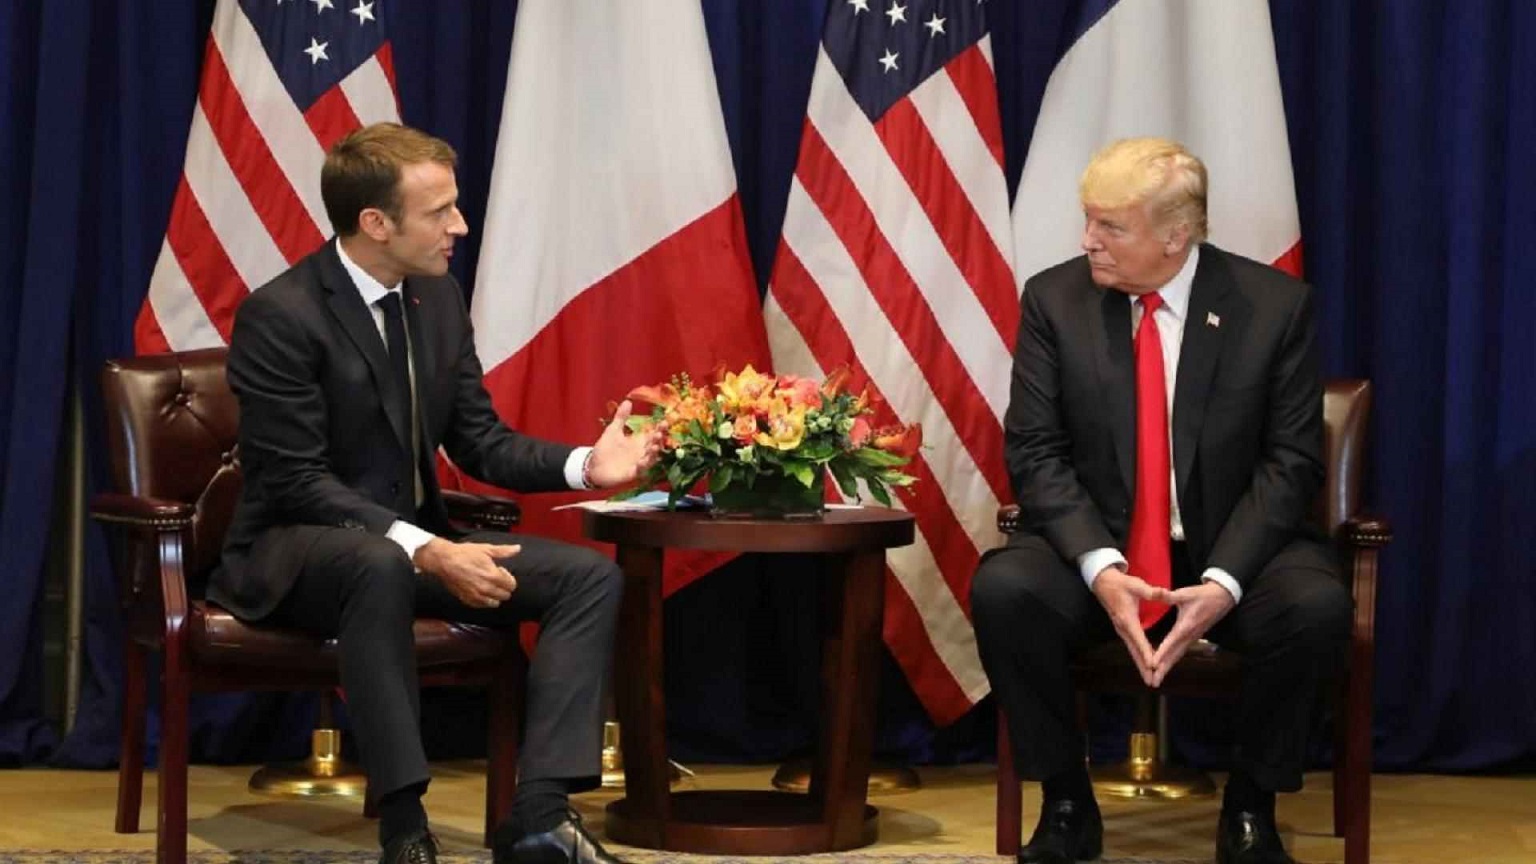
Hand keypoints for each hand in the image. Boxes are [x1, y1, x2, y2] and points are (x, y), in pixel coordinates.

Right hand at [414, 538, 519, 608]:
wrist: (445, 560)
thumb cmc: (464, 554)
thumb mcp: (486, 549)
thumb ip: (504, 551)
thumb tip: (517, 549)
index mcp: (493, 576)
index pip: (511, 585)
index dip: (508, 578)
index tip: (502, 572)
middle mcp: (486, 588)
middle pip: (505, 595)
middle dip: (504, 587)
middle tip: (496, 578)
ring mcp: (476, 596)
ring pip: (495, 603)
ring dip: (495, 596)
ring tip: (489, 585)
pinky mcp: (467, 600)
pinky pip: (482, 606)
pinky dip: (484, 601)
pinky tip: (481, 591)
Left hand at [585, 399, 662, 487]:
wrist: (594, 466)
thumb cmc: (605, 448)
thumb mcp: (613, 430)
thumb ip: (621, 417)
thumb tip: (628, 401)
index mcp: (638, 441)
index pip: (652, 433)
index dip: (659, 428)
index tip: (664, 421)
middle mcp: (641, 451)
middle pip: (654, 444)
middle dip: (658, 439)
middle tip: (660, 433)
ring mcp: (638, 462)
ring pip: (650, 457)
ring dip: (654, 453)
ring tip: (655, 446)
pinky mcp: (632, 472)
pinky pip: (640, 469)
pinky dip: (643, 466)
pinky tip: (643, 461)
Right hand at [1091, 565, 1171, 686]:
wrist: (1103, 583)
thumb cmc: (1121, 583)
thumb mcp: (1136, 585)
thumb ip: (1151, 591)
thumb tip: (1165, 593)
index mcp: (1127, 619)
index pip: (1139, 639)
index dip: (1146, 653)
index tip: (1153, 665)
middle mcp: (1123, 628)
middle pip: (1134, 651)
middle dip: (1143, 667)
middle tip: (1151, 681)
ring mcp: (1121, 630)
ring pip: (1132, 651)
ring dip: (1140, 665)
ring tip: (1148, 678)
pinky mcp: (1122, 630)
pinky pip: (1131, 646)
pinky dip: (1138, 657)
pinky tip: (1144, 664)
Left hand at [1148, 581, 1235, 685]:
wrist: (1222, 597)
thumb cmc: (1202, 595)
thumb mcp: (1185, 593)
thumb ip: (1168, 595)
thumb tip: (1156, 592)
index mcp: (1186, 625)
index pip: (1171, 642)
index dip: (1161, 653)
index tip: (1152, 664)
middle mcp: (1189, 635)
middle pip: (1174, 655)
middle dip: (1163, 669)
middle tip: (1153, 682)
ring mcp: (1193, 638)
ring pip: (1178, 655)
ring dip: (1167, 667)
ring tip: (1157, 679)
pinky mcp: (1193, 637)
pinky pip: (1181, 652)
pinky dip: (1173, 660)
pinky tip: (1166, 666)